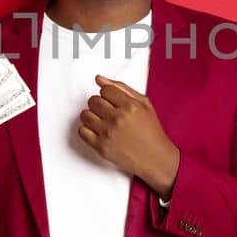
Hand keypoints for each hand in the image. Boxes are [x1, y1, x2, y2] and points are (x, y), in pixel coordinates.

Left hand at [78, 75, 181, 199]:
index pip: (105, 90)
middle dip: (99, 104)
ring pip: (85, 115)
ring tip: (103, 121)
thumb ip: (121, 88)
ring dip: (92, 116)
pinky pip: (82, 131)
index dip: (108, 94)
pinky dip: (87, 130)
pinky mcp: (101, 147)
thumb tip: (99, 79)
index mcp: (130, 106)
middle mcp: (118, 119)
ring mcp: (108, 133)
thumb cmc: (151, 131)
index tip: (112, 101)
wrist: (155, 157)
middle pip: (93, 101)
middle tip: (108, 112)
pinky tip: (98, 131)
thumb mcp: (144, 104)